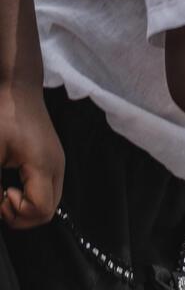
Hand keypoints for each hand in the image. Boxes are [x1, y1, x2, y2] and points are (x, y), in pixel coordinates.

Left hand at [0, 85, 62, 227]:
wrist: (19, 91)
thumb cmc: (5, 116)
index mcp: (43, 165)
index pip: (41, 210)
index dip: (16, 213)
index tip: (1, 195)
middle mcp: (56, 167)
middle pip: (48, 212)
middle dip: (21, 215)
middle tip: (2, 197)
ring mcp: (57, 164)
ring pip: (49, 203)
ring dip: (25, 206)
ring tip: (5, 190)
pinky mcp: (51, 161)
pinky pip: (47, 190)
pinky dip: (29, 196)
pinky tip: (13, 182)